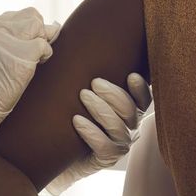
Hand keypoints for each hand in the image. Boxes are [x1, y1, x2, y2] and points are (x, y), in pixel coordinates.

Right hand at [0, 8, 61, 151]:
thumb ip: (9, 37)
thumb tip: (49, 28)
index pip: (19, 15)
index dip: (27, 30)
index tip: (24, 45)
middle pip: (32, 15)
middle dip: (37, 32)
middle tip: (32, 52)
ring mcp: (8, 40)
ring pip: (39, 27)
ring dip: (42, 42)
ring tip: (32, 59)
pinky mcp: (22, 54)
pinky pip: (45, 46)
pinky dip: (45, 56)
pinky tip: (34, 67)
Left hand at [46, 73, 152, 195]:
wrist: (53, 150)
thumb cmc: (66, 113)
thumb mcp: (76, 90)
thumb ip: (83, 70)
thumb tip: (71, 36)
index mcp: (128, 109)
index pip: (143, 99)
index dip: (141, 89)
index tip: (130, 75)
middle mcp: (128, 127)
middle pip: (131, 110)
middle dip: (114, 94)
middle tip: (94, 82)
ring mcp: (119, 145)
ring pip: (118, 127)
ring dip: (101, 109)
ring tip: (83, 95)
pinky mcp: (105, 159)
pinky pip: (105, 147)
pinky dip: (92, 133)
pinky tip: (77, 121)